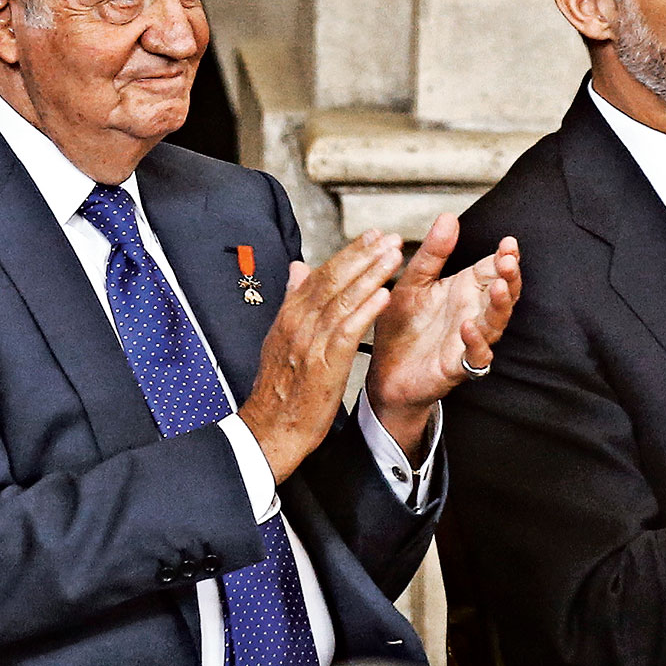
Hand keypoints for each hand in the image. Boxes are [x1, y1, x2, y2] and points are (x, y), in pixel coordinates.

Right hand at [239, 231, 403, 483]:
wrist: (271, 429)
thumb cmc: (281, 389)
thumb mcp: (281, 339)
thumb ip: (293, 301)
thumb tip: (298, 269)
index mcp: (289, 316)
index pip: (320, 275)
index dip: (348, 254)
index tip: (372, 237)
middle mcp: (298, 324)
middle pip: (332, 280)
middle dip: (362, 255)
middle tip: (388, 237)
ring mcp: (310, 342)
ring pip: (342, 300)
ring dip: (370, 274)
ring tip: (393, 255)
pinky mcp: (324, 364)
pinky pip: (348, 331)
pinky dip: (366, 311)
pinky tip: (385, 295)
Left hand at [366, 215, 522, 453]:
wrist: (384, 372)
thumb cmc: (402, 327)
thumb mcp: (412, 282)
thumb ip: (433, 253)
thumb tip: (448, 217)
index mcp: (464, 290)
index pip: (494, 269)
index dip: (505, 257)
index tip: (508, 243)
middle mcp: (473, 313)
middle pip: (503, 294)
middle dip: (510, 278)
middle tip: (508, 261)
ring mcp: (469, 340)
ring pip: (496, 323)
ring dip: (500, 306)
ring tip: (497, 287)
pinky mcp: (458, 365)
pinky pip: (476, 356)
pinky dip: (476, 342)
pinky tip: (468, 327)